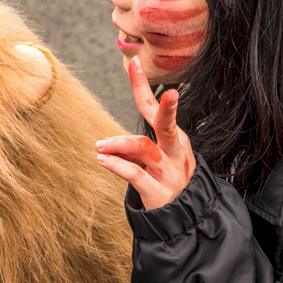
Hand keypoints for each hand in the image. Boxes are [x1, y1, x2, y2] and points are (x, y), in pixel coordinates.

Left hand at [95, 56, 195, 209]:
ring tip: (99, 146)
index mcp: (174, 141)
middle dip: (168, 108)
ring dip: (119, 143)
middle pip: (168, 125)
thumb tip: (104, 145)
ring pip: (145, 149)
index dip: (144, 87)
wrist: (183, 218)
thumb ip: (132, 150)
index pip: (157, 110)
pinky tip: (102, 160)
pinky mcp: (158, 191)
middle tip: (171, 93)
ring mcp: (168, 173)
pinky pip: (135, 174)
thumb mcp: (153, 162)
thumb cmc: (166, 183)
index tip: (134, 63)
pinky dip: (117, 165)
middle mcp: (174, 153)